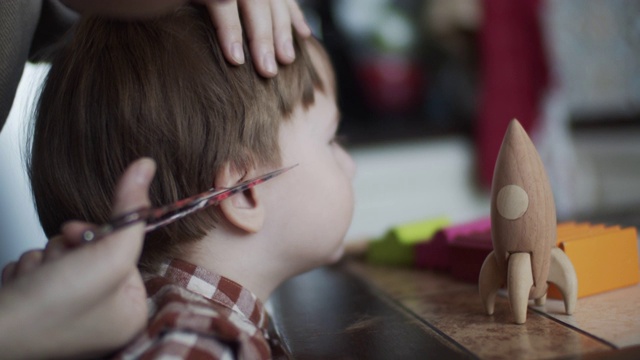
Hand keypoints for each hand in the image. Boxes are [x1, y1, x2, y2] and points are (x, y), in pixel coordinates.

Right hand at [0, 158, 155, 358]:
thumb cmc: (47, 309)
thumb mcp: (107, 255)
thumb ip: (129, 212)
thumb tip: (146, 167)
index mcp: (131, 312)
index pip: (128, 252)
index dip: (104, 238)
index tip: (84, 238)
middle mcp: (105, 317)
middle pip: (96, 251)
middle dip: (69, 249)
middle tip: (58, 263)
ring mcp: (71, 313)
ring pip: (65, 255)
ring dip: (48, 258)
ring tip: (39, 281)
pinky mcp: (42, 307)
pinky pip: (43, 268)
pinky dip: (31, 271)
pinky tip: (27, 287)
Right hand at [62, 0, 311, 77]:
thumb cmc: (149, 1)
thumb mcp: (196, 5)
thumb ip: (231, 10)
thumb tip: (266, 37)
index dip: (288, 12)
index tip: (303, 37)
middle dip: (277, 30)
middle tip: (284, 64)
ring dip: (261, 35)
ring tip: (267, 70)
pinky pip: (219, 0)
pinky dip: (229, 29)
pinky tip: (234, 59)